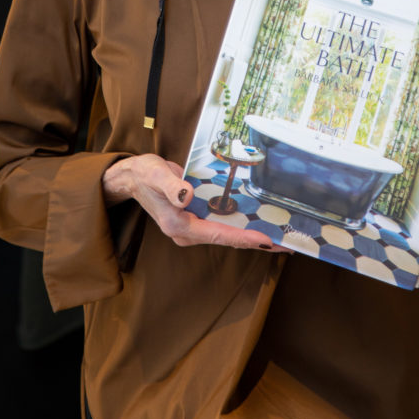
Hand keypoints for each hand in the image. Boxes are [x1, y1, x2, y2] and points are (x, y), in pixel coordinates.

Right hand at [102, 154, 282, 251]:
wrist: (134, 178)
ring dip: (250, 236)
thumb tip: (187, 197)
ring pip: (226, 235)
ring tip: (279, 236)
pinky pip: (222, 227)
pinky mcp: (195, 220)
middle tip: (285, 243)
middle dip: (255, 241)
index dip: (243, 237)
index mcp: (179, 225)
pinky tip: (257, 223)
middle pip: (227, 240)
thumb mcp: (155, 174)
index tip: (265, 240)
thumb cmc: (145, 175)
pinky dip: (240, 227)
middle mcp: (187, 231)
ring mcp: (192, 228)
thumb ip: (171, 186)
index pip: (217, 234)